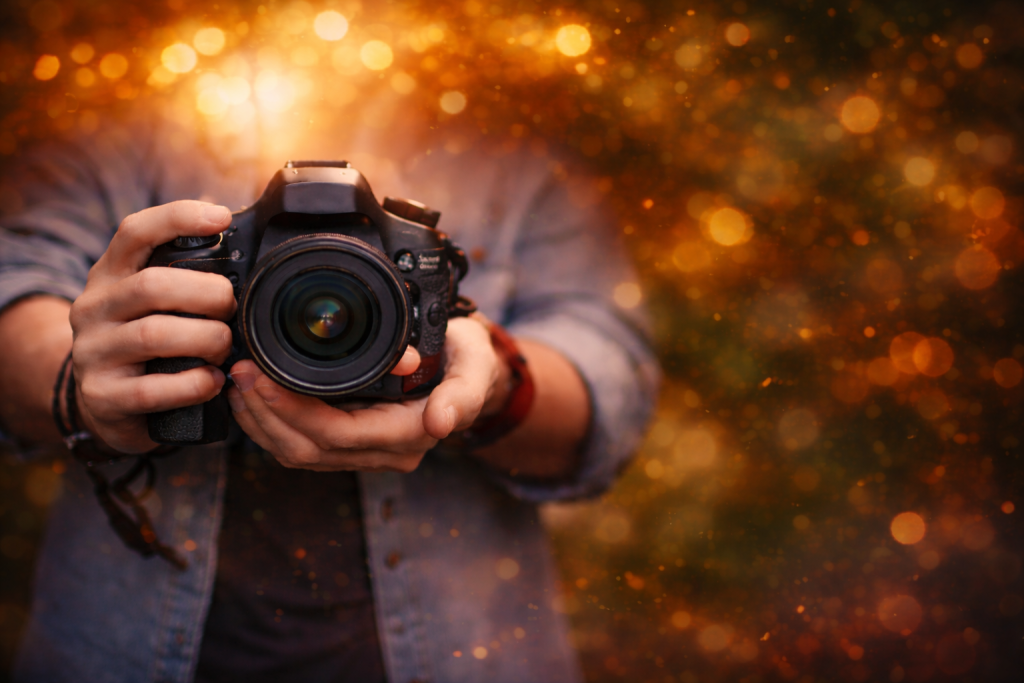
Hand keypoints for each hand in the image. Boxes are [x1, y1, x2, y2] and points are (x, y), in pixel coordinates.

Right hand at [68, 201, 235, 452]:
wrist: (104, 402)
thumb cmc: (147, 342)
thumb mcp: (156, 303)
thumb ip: (185, 275)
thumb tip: (240, 240)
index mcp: (111, 275)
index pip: (135, 232)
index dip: (178, 218)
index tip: (222, 218)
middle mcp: (94, 308)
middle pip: (152, 285)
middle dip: (207, 294)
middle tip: (231, 308)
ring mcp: (93, 352)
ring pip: (153, 334)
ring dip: (205, 340)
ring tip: (224, 347)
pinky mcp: (100, 396)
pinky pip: (152, 389)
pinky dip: (193, 385)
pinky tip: (213, 381)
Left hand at [227, 316, 506, 471]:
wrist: (470, 373)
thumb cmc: (469, 361)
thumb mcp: (475, 365)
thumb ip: (463, 393)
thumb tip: (441, 424)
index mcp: (410, 436)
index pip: (336, 435)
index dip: (293, 411)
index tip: (262, 377)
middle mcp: (386, 453)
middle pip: (307, 450)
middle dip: (265, 414)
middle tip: (239, 372)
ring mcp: (366, 453)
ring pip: (298, 453)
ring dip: (261, 421)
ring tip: (238, 381)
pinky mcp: (349, 444)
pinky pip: (302, 446)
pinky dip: (272, 423)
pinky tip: (255, 395)